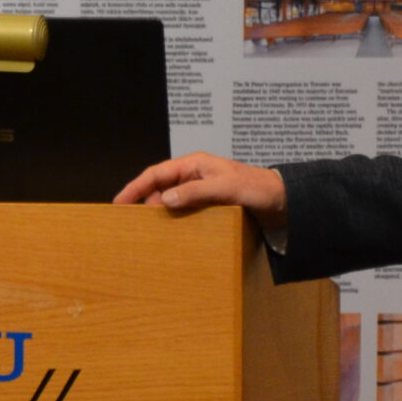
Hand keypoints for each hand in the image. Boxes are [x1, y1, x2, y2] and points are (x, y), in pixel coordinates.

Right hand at [114, 153, 286, 228]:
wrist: (282, 201)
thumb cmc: (257, 187)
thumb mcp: (226, 187)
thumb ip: (196, 192)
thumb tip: (165, 199)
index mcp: (194, 165)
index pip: (156, 174)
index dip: (135, 187)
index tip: (119, 203)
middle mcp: (194, 177)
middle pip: (159, 188)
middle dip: (142, 203)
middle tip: (127, 223)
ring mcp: (200, 193)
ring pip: (170, 202)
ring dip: (159, 215)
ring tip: (145, 232)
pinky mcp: (208, 207)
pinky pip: (184, 213)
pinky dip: (174, 222)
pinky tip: (170, 236)